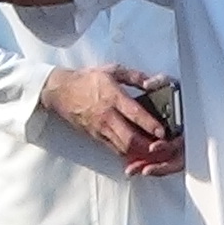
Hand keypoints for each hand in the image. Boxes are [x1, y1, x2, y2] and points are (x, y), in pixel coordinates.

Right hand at [42, 65, 181, 174]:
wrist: (61, 91)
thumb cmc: (87, 79)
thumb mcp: (112, 70)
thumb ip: (134, 76)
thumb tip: (152, 81)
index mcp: (113, 97)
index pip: (134, 114)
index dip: (150, 124)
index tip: (162, 131)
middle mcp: (107, 116)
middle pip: (129, 138)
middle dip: (147, 146)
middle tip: (162, 147)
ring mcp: (101, 128)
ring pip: (122, 148)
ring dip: (139, 153)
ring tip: (154, 153)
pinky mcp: (96, 136)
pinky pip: (114, 149)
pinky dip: (127, 154)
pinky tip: (138, 154)